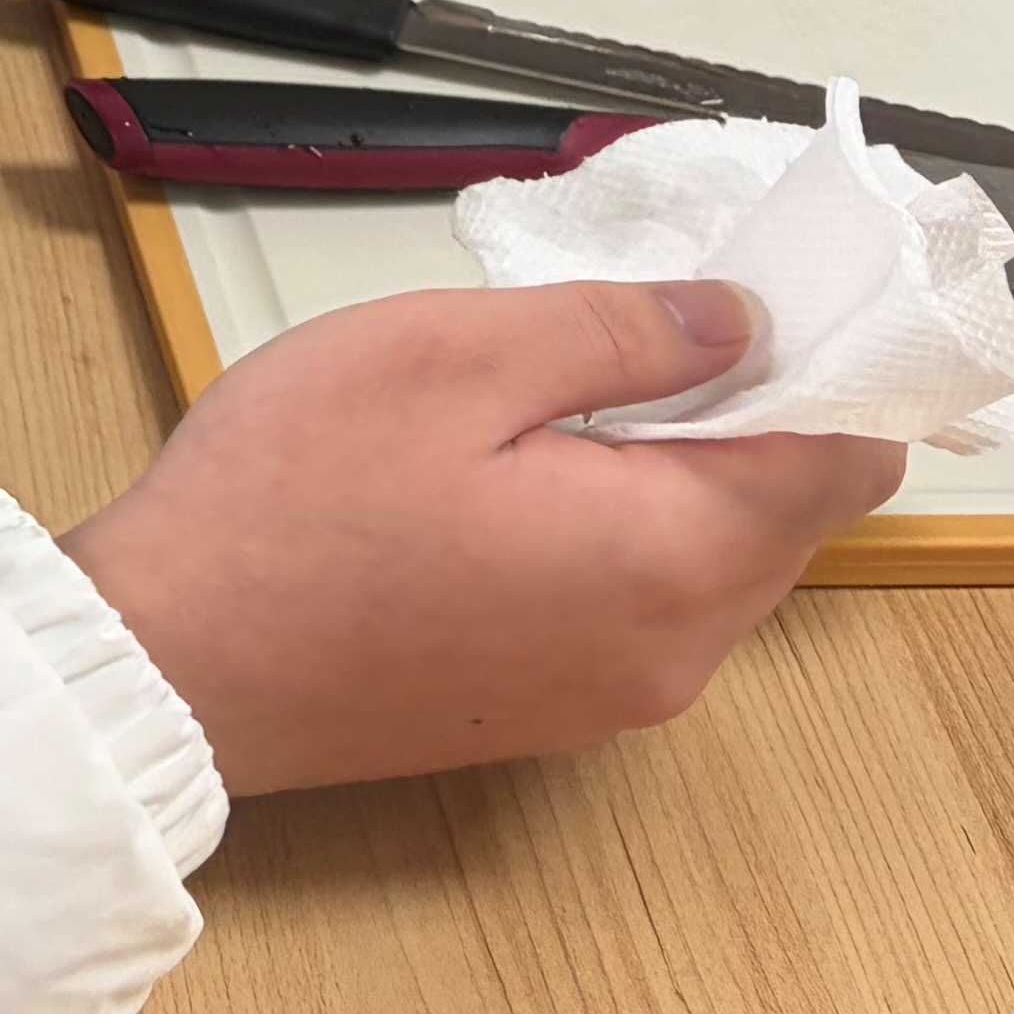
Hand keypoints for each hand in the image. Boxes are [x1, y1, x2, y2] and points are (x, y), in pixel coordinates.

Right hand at [57, 283, 905, 794]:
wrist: (170, 662)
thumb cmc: (296, 493)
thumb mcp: (450, 357)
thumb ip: (620, 332)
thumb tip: (744, 323)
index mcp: (672, 557)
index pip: (844, 463)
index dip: (831, 366)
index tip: (767, 294)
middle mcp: (675, 653)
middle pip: (789, 520)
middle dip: (753, 416)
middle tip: (647, 322)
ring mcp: (612, 701)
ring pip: (715, 567)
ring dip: (684, 475)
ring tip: (567, 394)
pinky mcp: (546, 718)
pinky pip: (645, 611)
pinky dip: (628, 535)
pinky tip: (525, 481)